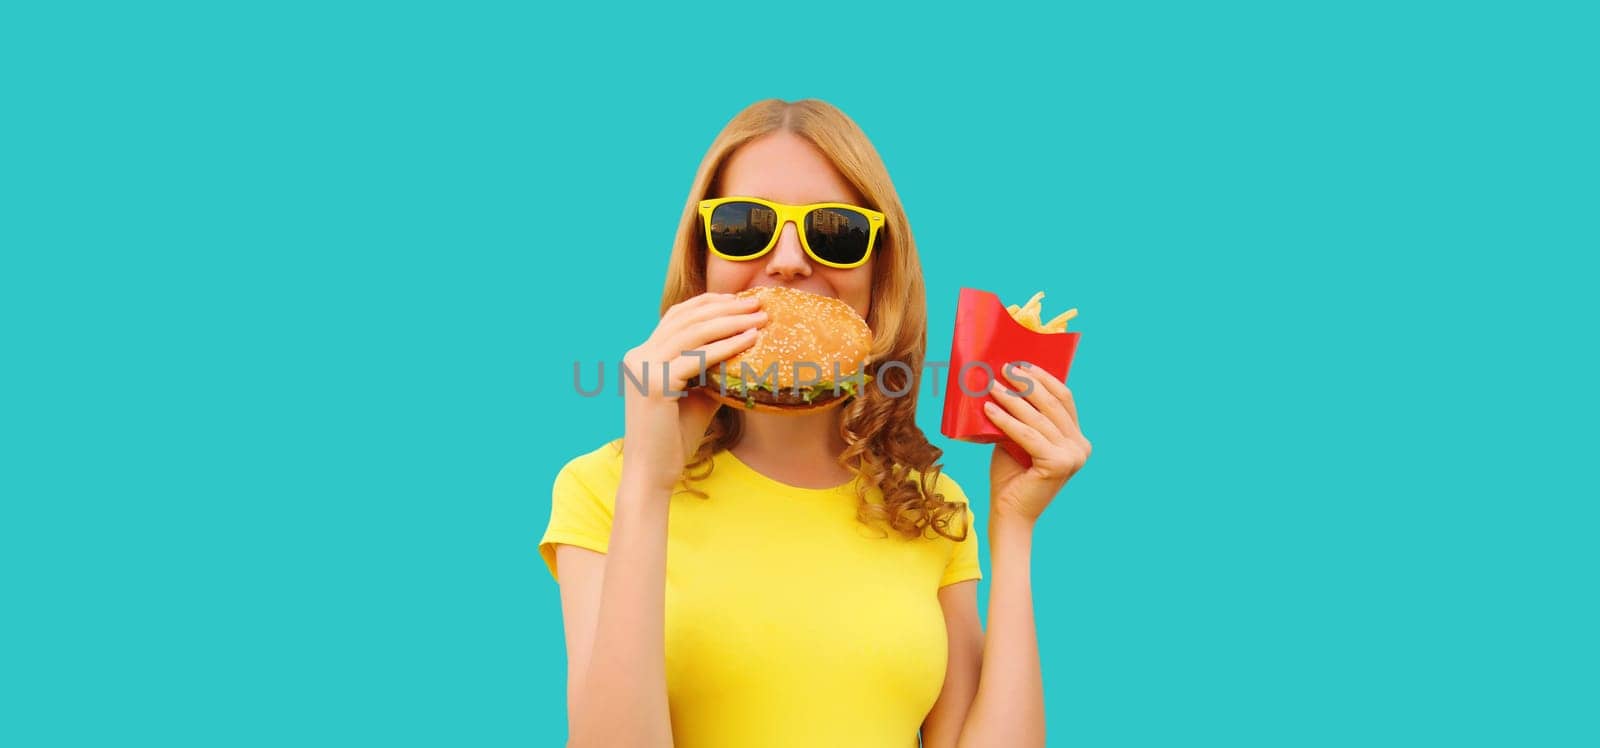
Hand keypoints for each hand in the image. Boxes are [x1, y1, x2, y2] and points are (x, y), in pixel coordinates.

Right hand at [620, 292, 766, 490]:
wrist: (652, 474)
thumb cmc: (674, 439)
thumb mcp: (697, 396)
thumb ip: (712, 371)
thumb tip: (746, 350)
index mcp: (642, 356)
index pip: (676, 316)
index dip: (708, 303)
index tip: (738, 299)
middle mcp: (638, 356)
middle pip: (686, 318)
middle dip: (724, 307)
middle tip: (757, 302)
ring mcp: (643, 369)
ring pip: (693, 333)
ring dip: (730, 321)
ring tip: (759, 317)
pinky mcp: (655, 385)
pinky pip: (698, 358)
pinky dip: (726, 346)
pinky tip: (750, 340)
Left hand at [983, 365, 1091, 523]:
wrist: (1009, 514)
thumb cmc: (1011, 477)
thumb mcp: (1018, 439)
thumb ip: (1021, 416)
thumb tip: (1006, 382)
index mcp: (1077, 440)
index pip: (1064, 399)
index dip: (1044, 378)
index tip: (1022, 364)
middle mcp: (1081, 446)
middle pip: (1053, 404)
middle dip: (1027, 383)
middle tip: (1005, 369)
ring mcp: (1073, 456)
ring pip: (1038, 418)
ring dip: (1012, 398)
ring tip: (992, 386)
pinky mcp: (1058, 464)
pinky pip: (1027, 434)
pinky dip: (1006, 420)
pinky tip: (989, 409)